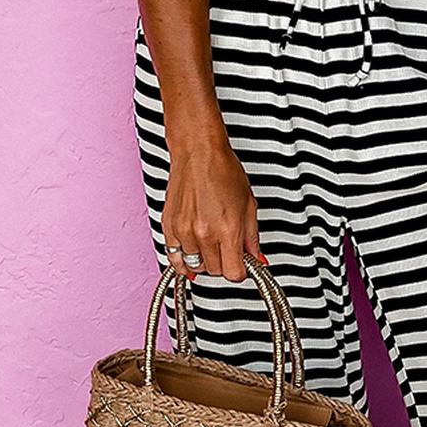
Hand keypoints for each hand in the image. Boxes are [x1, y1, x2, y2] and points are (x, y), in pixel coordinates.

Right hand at [162, 137, 262, 282]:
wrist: (198, 153)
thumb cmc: (223, 171)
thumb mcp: (248, 205)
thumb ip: (251, 238)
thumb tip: (257, 260)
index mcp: (227, 229)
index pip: (233, 273)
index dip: (240, 271)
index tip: (241, 265)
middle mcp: (204, 233)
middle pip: (215, 271)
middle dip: (224, 263)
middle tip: (228, 249)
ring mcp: (184, 231)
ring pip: (195, 266)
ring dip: (205, 260)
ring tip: (211, 244)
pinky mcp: (169, 226)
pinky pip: (173, 257)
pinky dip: (183, 261)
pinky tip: (191, 256)